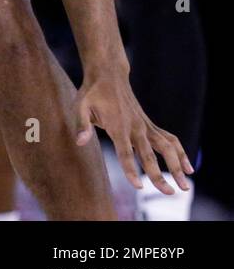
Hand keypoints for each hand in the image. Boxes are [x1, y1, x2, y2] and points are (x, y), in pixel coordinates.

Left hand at [75, 68, 192, 194]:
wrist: (109, 74)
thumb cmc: (92, 93)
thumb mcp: (80, 105)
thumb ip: (81, 125)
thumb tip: (80, 142)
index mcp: (118, 126)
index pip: (125, 153)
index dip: (131, 170)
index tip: (138, 186)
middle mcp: (135, 127)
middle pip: (149, 156)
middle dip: (159, 175)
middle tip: (170, 193)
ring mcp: (145, 126)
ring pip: (166, 148)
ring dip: (176, 166)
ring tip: (186, 185)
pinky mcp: (150, 125)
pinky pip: (169, 140)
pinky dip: (180, 153)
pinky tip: (188, 168)